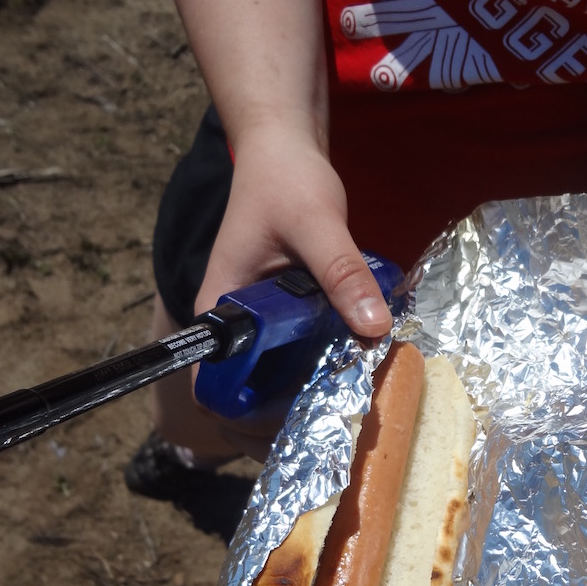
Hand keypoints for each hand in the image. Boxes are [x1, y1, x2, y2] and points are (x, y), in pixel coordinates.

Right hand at [190, 122, 393, 459]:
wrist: (286, 150)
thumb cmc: (285, 179)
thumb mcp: (318, 222)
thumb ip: (342, 271)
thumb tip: (374, 328)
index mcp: (220, 309)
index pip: (212, 387)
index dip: (242, 420)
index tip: (292, 435)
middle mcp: (234, 326)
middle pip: (247, 395)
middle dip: (284, 421)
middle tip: (336, 434)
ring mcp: (261, 324)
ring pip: (277, 379)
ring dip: (308, 398)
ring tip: (353, 415)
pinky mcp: (287, 316)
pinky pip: (302, 355)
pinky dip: (324, 369)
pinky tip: (359, 376)